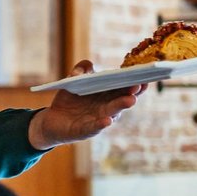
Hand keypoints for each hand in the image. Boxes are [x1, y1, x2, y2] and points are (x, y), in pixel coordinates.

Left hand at [28, 61, 143, 149]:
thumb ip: (81, 70)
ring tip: (130, 100)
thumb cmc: (69, 99)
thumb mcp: (73, 80)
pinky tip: (107, 120)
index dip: (134, 83)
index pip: (124, 88)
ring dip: (121, 106)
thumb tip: (88, 65)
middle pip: (122, 100)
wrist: (52, 118)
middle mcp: (107, 107)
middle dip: (131, 93)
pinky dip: (101, 124)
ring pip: (113, 113)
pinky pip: (95, 127)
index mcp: (107, 95)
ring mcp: (98, 119)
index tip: (144, 75)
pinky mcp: (86, 130)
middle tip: (139, 85)